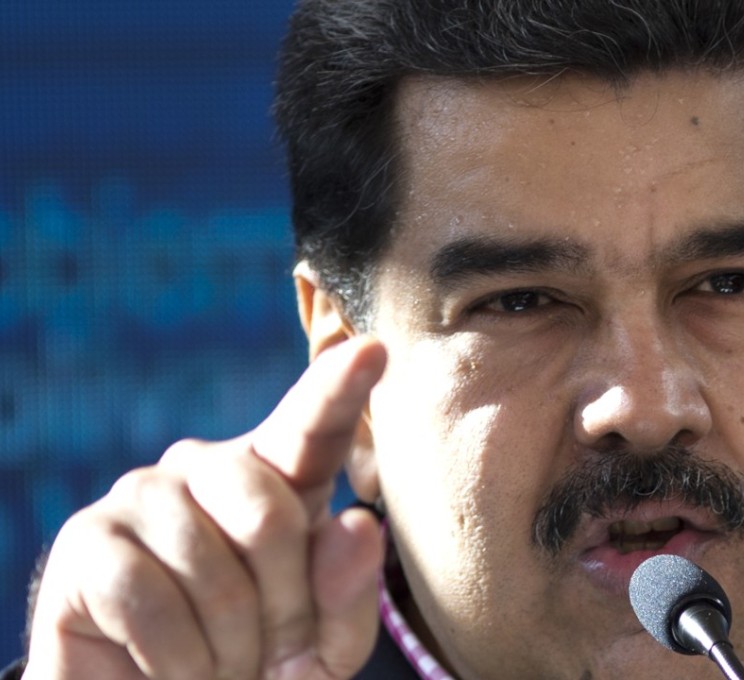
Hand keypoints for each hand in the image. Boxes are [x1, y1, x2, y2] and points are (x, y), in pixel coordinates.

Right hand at [23, 337, 387, 679]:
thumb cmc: (253, 664)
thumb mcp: (319, 647)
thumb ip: (347, 595)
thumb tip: (356, 525)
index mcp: (277, 480)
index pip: (312, 425)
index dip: (339, 388)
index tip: (373, 350)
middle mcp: (209, 468)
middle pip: (272, 516)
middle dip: (284, 609)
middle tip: (270, 657)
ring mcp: (143, 495)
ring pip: (213, 567)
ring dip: (230, 647)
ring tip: (221, 665)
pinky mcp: (87, 540)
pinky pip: (151, 601)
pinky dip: (178, 660)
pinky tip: (173, 668)